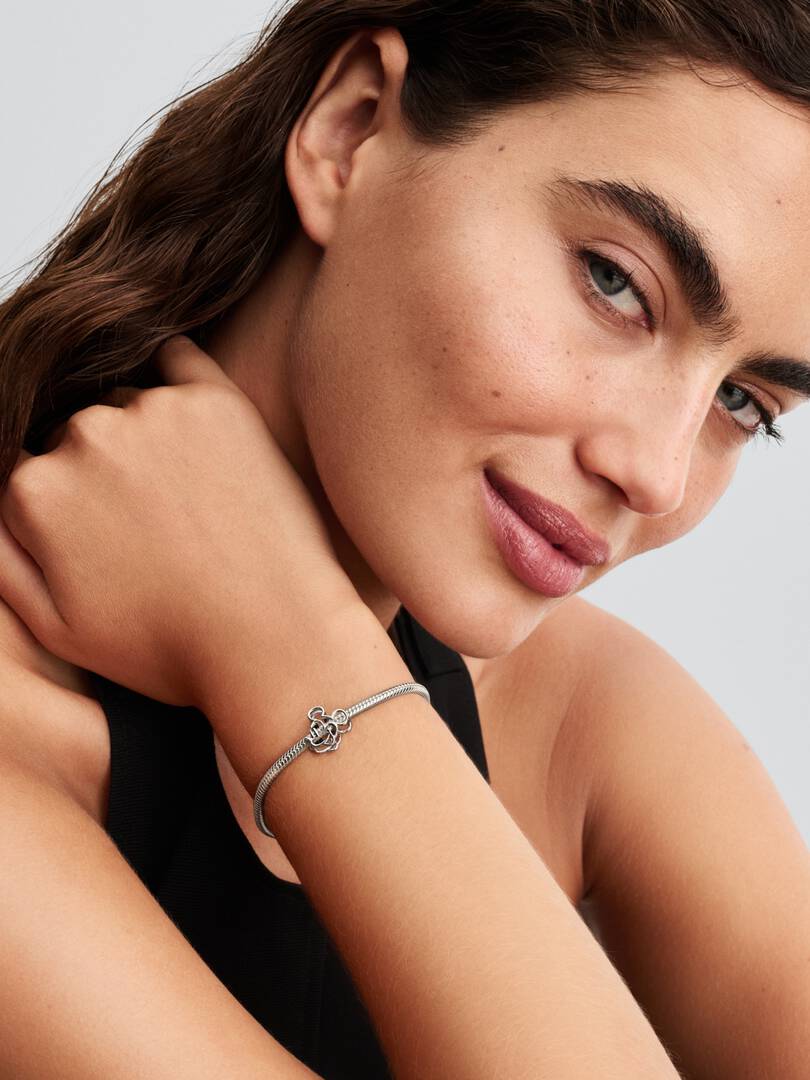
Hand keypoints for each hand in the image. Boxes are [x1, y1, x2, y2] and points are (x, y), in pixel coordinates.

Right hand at [0, 336, 363, 708]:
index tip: (107, 532)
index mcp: (35, 490)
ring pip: (126, 402)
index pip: (29, 472)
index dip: (68, 505)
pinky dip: (175, 376)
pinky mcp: (215, 400)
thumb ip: (3, 559)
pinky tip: (190, 416)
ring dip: (143, 433)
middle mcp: (84, 437)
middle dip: (102, 469)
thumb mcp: (57, 628)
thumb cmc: (171, 647)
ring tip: (188, 495)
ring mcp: (152, 412)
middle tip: (153, 520)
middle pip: (75, 434)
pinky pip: (177, 358)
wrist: (274, 639)